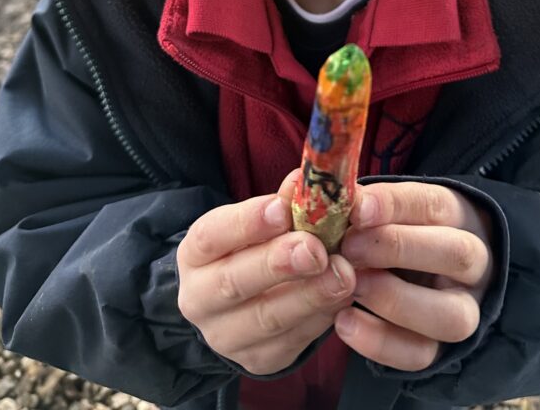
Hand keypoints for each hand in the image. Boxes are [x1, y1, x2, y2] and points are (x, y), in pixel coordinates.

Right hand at [176, 170, 355, 374]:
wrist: (239, 304)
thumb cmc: (252, 248)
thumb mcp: (259, 221)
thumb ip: (282, 203)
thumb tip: (304, 180)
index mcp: (195, 254)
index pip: (212, 236)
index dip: (248, 222)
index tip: (283, 209)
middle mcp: (200, 298)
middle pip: (235, 282)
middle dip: (279, 263)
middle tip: (316, 249)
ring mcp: (226, 335)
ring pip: (268, 318)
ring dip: (310, 295)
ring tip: (344, 274)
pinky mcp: (257, 360)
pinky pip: (292, 341)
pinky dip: (321, 318)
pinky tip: (343, 298)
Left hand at [335, 182, 493, 370]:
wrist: (405, 269)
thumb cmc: (388, 229)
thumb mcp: (383, 209)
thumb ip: (364, 207)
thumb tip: (341, 201)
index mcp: (457, 215)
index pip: (435, 204)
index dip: (395, 205)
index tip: (357, 209)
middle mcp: (471, 263)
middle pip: (457, 254)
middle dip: (398, 248)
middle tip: (350, 247)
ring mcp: (463, 308)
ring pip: (452, 315)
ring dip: (395, 300)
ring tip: (351, 287)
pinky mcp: (442, 348)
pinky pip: (422, 354)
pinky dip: (380, 342)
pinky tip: (344, 321)